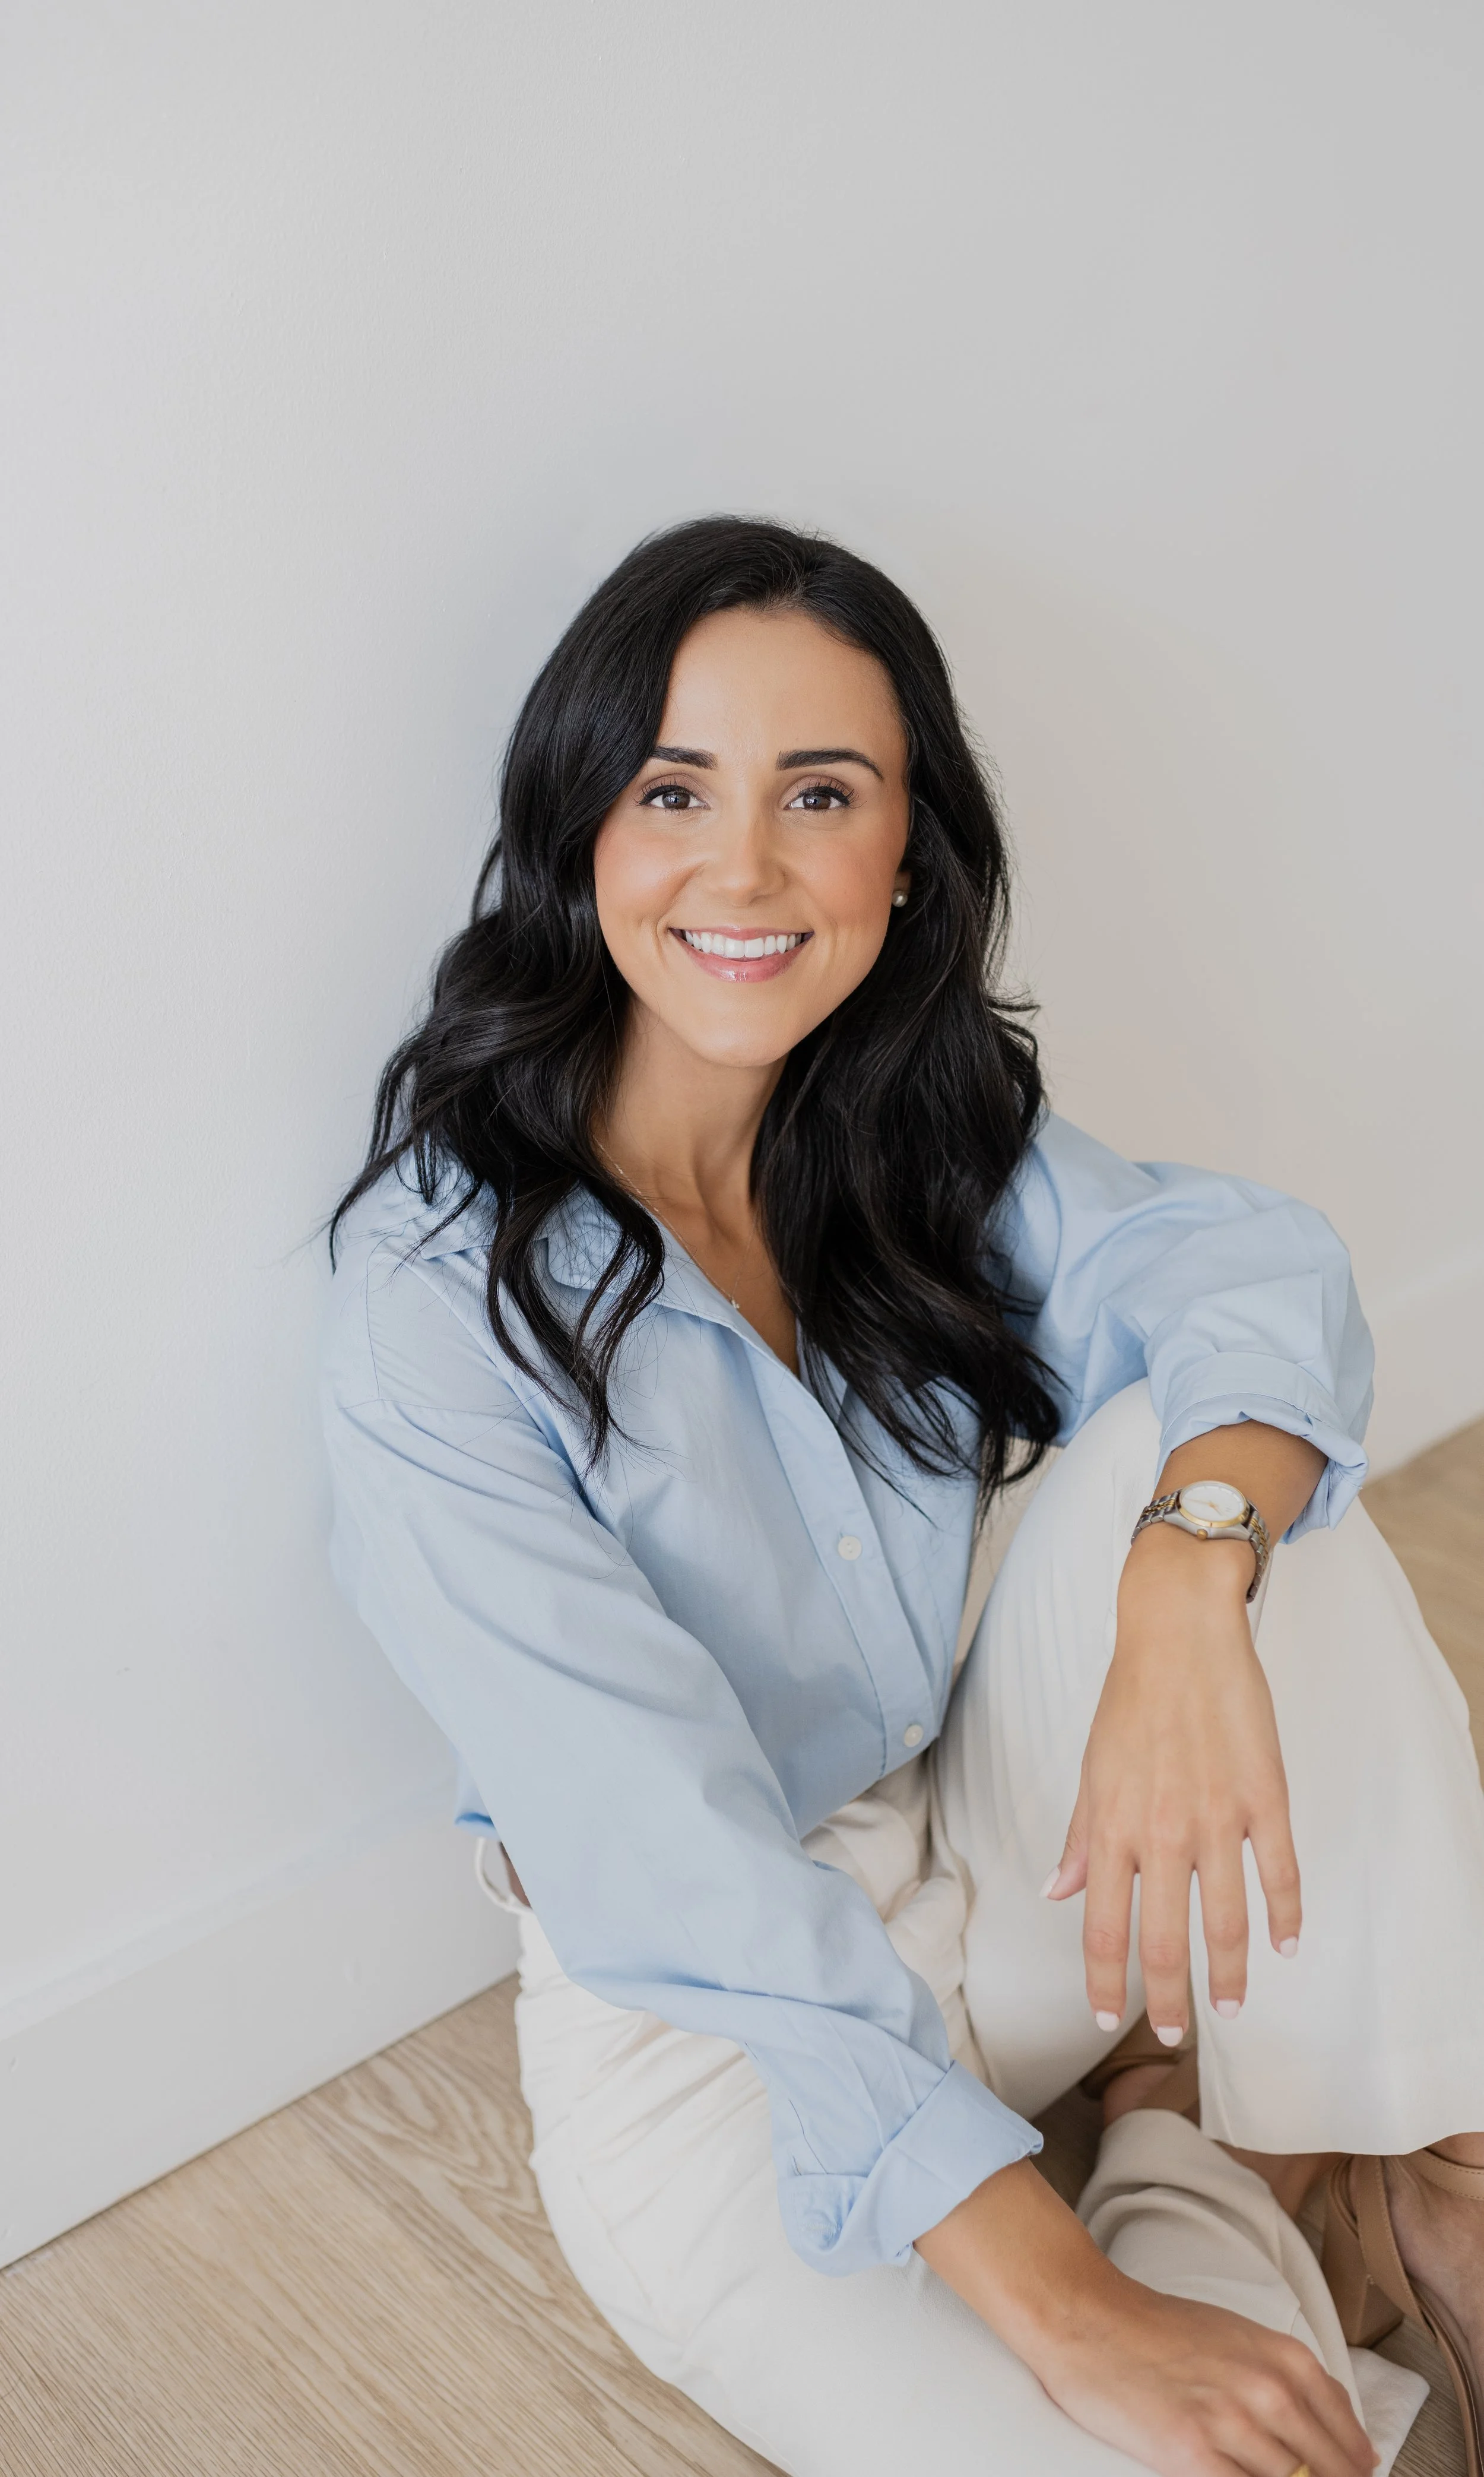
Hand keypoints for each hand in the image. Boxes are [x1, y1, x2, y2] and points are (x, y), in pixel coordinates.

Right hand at [918, 2160, 1375, 2476]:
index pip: (1350, 2440)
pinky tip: (1235, 2474)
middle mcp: (1269, 2390)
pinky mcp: (1193, 2453)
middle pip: (1327, 2471)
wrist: (1090, 2318)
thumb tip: (1346, 2444)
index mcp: (1286, 2359)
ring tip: (1257, 2469)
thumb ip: (1294, 2384)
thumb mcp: (1242, 2338)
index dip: (1354, 2470)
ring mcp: (1232, 2424)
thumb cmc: (1160, 2328)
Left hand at [1046, 1520, 1299, 2034]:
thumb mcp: (1093, 1769)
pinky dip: (1285, 1916)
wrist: (1181, 1633)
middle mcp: (1163, 1832)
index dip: (1105, 1983)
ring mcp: (1218, 1818)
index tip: (1108, 2020)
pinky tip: (1285, 1945)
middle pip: (1164, 1939)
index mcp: (1113, 1828)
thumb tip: (1058, 1892)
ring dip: (1230, 1973)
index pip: (1104, 1928)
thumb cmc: (1131, 1699)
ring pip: (1227, 1920)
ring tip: (1230, 2005)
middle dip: (1167, 1999)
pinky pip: (1280, 1873)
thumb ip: (1081, 1837)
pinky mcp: (1265, 1798)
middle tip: (1173, 2035)